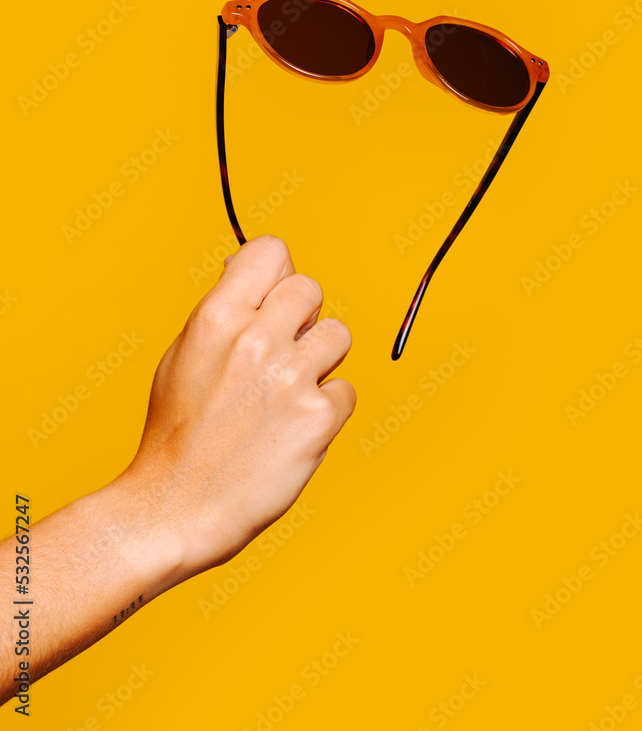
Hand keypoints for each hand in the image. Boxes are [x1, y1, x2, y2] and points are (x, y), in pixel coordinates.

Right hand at [119, 234, 355, 582]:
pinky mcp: (318, 419)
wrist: (175, 509)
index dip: (276, 274)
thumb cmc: (177, 433)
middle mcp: (256, 340)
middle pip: (311, 288)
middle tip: (278, 356)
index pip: (271, 251)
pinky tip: (292, 428)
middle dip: (300, 319)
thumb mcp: (183, 353)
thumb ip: (224, 309)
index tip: (270, 300)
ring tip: (286, 393)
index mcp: (217, 318)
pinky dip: (326, 409)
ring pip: (339, 334)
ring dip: (320, 361)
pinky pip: (346, 390)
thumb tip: (250, 265)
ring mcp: (290, 379)